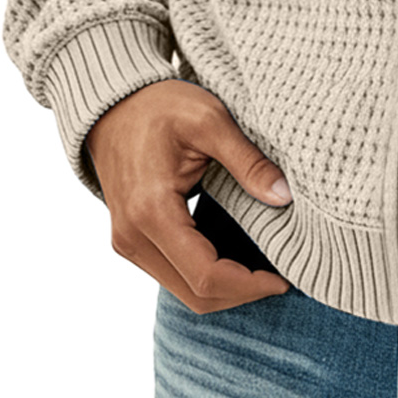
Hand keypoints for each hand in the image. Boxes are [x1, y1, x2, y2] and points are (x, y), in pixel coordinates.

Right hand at [84, 79, 293, 312]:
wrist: (112, 104)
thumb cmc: (159, 105)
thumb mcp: (210, 121)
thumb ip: (248, 161)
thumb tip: (284, 197)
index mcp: (152, 212)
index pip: (206, 275)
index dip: (249, 285)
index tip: (285, 278)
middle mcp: (133, 238)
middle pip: (195, 294)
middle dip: (242, 293)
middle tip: (282, 277)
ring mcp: (129, 242)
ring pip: (183, 289)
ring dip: (226, 287)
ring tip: (266, 268)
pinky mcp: (132, 239)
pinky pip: (174, 273)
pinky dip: (208, 274)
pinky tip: (238, 256)